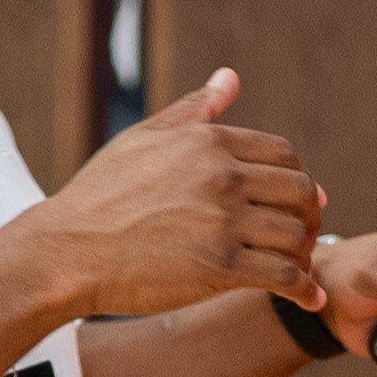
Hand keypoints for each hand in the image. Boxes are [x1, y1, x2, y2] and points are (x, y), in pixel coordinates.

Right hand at [15, 72, 325, 319]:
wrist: (67, 250)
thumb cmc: (100, 194)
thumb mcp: (143, 139)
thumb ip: (194, 111)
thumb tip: (230, 78)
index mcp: (209, 142)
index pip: (283, 154)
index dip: (297, 178)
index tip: (298, 199)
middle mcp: (222, 177)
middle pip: (299, 191)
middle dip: (309, 214)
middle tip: (308, 233)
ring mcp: (223, 223)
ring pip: (296, 234)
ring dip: (306, 252)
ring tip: (302, 265)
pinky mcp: (220, 268)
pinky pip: (284, 275)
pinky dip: (303, 288)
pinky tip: (309, 298)